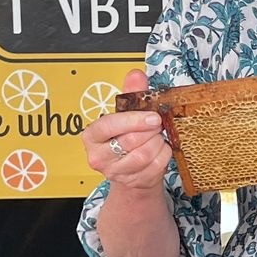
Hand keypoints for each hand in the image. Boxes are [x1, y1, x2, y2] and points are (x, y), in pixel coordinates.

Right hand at [83, 68, 172, 194]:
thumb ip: (131, 93)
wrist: (133, 170)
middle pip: (130, 141)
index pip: (109, 125)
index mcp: (92, 136)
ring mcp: (115, 172)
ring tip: (157, 136)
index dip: (133, 120)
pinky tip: (161, 149)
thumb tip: (135, 75)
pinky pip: (156, 165)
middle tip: (157, 124)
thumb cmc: (127, 136)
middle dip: (150, 130)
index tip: (152, 117)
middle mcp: (99, 156)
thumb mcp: (126, 113)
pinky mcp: (133, 182)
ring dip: (158, 142)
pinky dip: (165, 154)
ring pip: (144, 154)